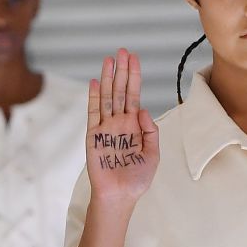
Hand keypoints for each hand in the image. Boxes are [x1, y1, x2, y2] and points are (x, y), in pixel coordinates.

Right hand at [86, 49, 158, 207]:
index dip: (134, 77)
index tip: (134, 59)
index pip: (134, 95)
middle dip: (122, 71)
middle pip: (120, 91)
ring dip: (108, 78)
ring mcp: (106, 128)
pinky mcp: (94, 136)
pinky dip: (94, 98)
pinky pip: (93, 113)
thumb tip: (142, 109)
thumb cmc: (137, 178)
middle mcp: (119, 123)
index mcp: (134, 125)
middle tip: (122, 51)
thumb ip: (150, 131)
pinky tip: (95, 83)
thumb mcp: (153, 154)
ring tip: (109, 59)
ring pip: (107, 97)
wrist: (120, 195)